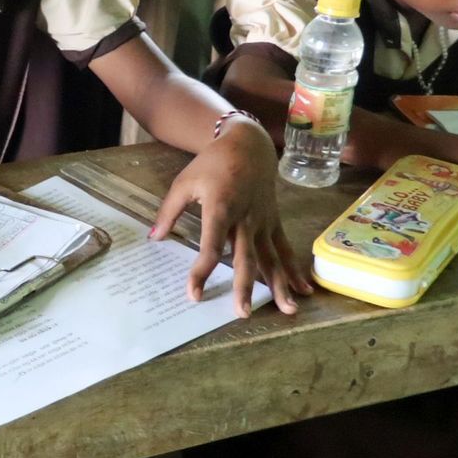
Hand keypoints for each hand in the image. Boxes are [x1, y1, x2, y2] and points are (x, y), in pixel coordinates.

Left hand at [152, 121, 310, 316]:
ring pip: (272, 258)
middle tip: (242, 313)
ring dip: (279, 285)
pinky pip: (285, 249)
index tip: (194, 294)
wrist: (248, 144)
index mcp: (221, 209)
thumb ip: (169, 213)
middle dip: (244, 287)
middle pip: (246, 258)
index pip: (210, 246)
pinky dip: (295, 270)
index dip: (201, 271)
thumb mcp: (184, 183)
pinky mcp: (274, 222)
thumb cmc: (212, 164)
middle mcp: (246, 219)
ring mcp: (264, 222)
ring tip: (287, 310)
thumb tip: (153, 239)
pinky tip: (304, 290)